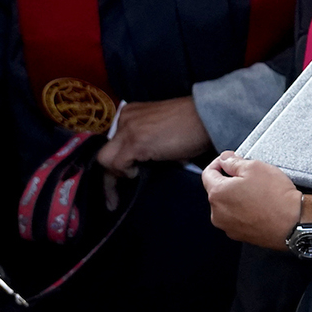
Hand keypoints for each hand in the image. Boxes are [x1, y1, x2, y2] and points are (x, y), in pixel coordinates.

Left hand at [96, 96, 212, 205]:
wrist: (207, 118)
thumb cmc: (191, 129)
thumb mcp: (160, 133)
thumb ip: (145, 145)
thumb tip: (137, 167)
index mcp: (129, 114)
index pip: (111, 143)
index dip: (114, 165)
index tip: (118, 183)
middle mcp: (125, 118)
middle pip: (104, 152)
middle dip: (109, 175)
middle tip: (113, 197)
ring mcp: (128, 129)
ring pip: (105, 159)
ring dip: (115, 177)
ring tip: (130, 183)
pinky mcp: (135, 142)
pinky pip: (117, 164)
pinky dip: (126, 173)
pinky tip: (139, 173)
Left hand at [199, 152, 305, 248]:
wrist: (295, 223)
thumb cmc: (276, 196)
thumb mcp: (254, 167)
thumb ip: (233, 161)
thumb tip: (224, 159)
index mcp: (217, 194)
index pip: (208, 173)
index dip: (219, 163)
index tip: (230, 160)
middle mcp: (217, 213)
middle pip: (217, 190)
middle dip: (230, 180)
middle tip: (249, 176)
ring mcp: (228, 227)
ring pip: (227, 205)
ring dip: (237, 196)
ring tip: (257, 192)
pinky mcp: (241, 236)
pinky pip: (237, 217)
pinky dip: (244, 210)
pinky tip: (260, 205)